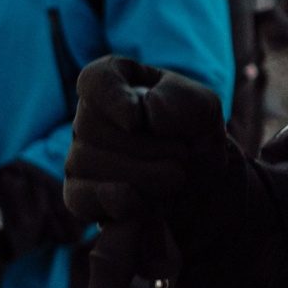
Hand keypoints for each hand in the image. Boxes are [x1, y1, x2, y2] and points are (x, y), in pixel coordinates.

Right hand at [62, 57, 243, 239]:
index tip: (137, 119)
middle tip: (182, 155)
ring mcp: (80, 161)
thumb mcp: (204, 109)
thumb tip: (146, 114)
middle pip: (90, 128)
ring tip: (174, 181)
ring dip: (143, 179)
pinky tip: (146, 207)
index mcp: (117, 85)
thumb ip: (179, 101)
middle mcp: (88, 120)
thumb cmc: (198, 139)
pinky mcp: (83, 199)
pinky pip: (81, 201)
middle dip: (147, 148)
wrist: (207, 190)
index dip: (112, 98)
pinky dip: (118, 207)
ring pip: (87, 165)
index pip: (95, 79)